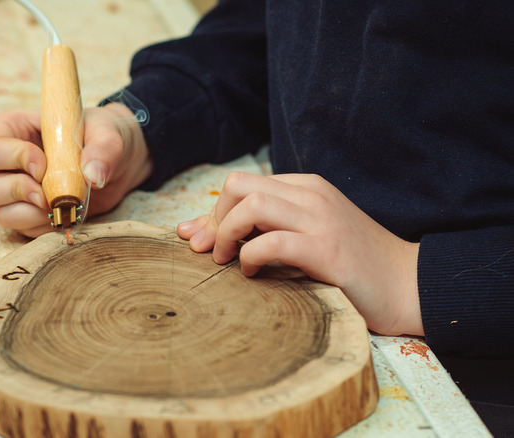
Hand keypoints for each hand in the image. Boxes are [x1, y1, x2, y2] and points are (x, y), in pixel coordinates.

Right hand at [0, 103, 152, 236]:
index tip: (45, 165)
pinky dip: (46, 227)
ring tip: (61, 204)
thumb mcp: (107, 132)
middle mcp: (3, 165)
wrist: (118, 163)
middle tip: (47, 193)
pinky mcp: (28, 216)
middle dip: (15, 192)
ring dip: (32, 214)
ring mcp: (12, 194)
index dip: (14, 160)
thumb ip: (104, 148)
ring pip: (0, 214)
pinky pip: (25, 231)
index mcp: (11, 131)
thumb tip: (93, 176)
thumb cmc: (102, 135)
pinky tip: (66, 213)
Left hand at [176, 172, 422, 335]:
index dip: (214, 212)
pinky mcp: (327, 249)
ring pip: (251, 205)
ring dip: (227, 234)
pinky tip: (252, 273)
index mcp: (305, 187)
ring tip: (227, 260)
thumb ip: (259, 229)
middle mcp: (311, 195)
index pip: (241, 183)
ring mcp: (320, 219)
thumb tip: (192, 232)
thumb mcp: (303, 237)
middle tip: (213, 251)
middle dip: (214, 218)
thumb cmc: (351, 265)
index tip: (200, 241)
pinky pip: (271, 241)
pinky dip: (250, 256)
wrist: (409, 285)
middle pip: (238, 185)